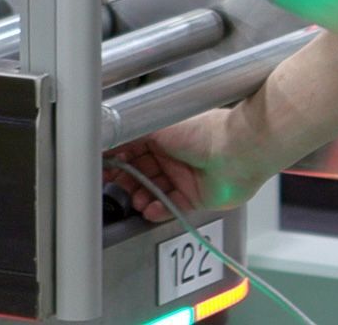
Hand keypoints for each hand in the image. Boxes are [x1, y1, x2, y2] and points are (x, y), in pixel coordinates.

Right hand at [103, 108, 274, 223]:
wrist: (237, 150)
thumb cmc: (202, 131)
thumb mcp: (156, 128)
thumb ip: (128, 136)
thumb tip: (105, 140)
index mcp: (164, 136)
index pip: (133, 151)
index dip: (117, 162)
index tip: (100, 171)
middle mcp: (174, 156)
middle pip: (142, 174)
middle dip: (127, 184)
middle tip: (114, 190)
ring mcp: (185, 177)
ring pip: (155, 193)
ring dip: (143, 198)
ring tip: (137, 201)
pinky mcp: (196, 197)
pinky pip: (173, 207)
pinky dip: (160, 210)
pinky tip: (151, 210)